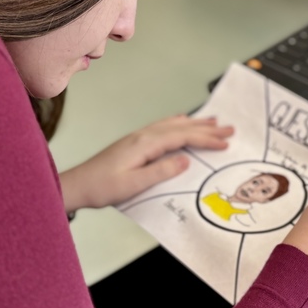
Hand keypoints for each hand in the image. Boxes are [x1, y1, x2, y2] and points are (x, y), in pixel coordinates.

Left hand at [59, 115, 233, 211]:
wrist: (78, 185)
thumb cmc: (102, 187)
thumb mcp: (134, 185)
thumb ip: (160, 171)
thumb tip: (185, 160)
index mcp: (145, 144)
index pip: (182, 137)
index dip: (205, 139)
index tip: (225, 143)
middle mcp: (143, 136)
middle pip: (180, 127)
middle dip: (206, 128)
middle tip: (229, 128)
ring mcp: (138, 137)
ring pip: (172, 125)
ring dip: (195, 123)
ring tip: (213, 120)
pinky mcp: (134, 142)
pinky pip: (163, 127)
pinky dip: (178, 123)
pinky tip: (181, 122)